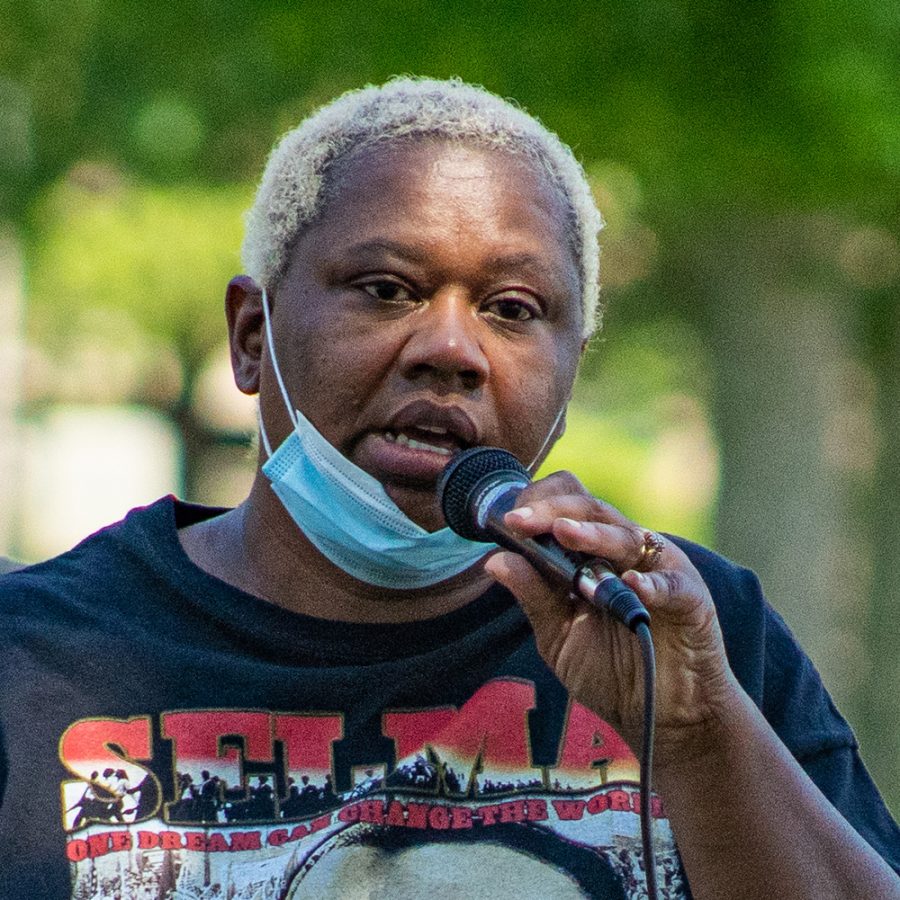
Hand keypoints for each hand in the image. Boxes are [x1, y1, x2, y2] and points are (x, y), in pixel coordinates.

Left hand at [483, 471, 740, 765]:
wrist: (662, 717)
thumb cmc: (611, 670)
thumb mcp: (559, 635)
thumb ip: (533, 596)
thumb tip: (494, 560)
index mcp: (594, 553)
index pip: (568, 507)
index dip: (538, 504)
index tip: (506, 518)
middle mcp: (625, 552)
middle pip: (592, 510)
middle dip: (553, 512)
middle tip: (519, 521)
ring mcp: (660, 570)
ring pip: (626, 537)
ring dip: (592, 535)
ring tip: (563, 532)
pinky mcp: (691, 598)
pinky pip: (671, 584)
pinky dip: (652, 584)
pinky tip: (632, 586)